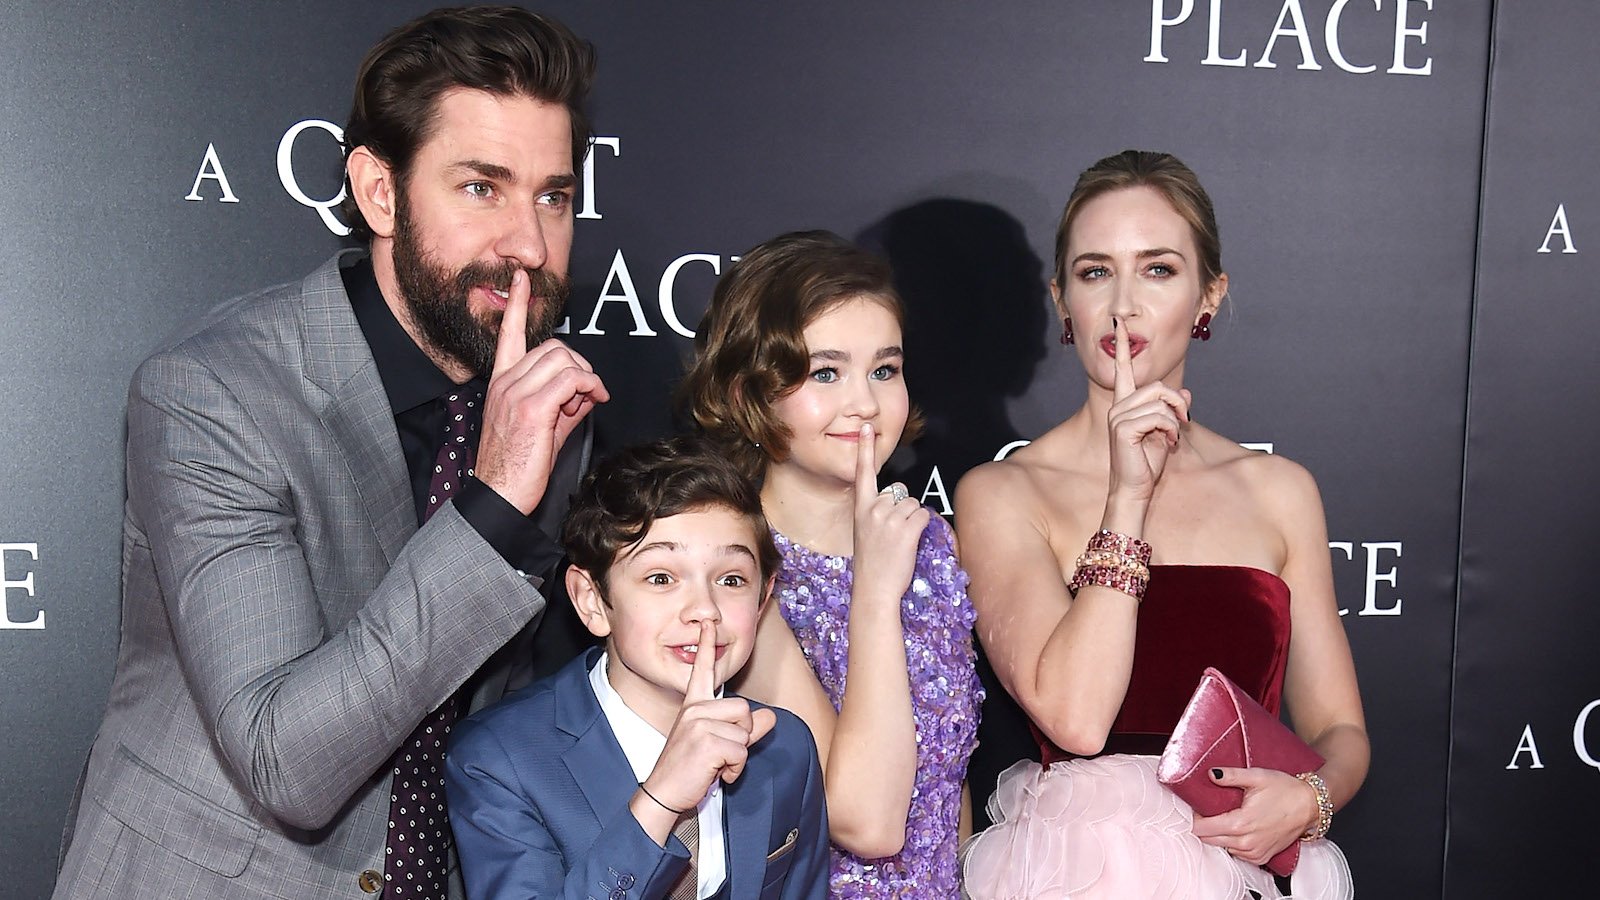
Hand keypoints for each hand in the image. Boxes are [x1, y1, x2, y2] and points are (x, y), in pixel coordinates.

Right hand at [473, 269, 609, 513]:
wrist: (500, 496)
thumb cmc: (518, 465)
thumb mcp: (543, 426)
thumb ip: (564, 402)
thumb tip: (587, 391)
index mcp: (501, 382)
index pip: (508, 334)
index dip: (516, 304)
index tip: (520, 279)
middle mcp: (505, 382)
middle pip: (553, 346)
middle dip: (579, 364)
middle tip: (587, 392)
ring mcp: (516, 393)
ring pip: (564, 360)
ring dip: (586, 377)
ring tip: (588, 401)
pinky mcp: (533, 409)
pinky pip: (572, 380)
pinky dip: (590, 387)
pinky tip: (593, 401)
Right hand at [641, 621, 777, 813]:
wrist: (663, 793)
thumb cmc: (688, 769)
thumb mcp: (718, 744)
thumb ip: (746, 730)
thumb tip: (770, 716)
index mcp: (694, 706)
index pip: (703, 670)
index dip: (707, 645)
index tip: (709, 623)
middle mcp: (695, 709)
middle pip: (744, 709)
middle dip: (742, 735)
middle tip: (721, 754)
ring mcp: (698, 723)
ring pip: (744, 732)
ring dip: (737, 756)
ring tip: (715, 764)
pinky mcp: (706, 741)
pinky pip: (741, 750)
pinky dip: (735, 768)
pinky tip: (715, 773)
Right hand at [850, 423, 928, 607]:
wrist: (873, 589)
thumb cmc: (872, 563)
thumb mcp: (865, 531)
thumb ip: (876, 512)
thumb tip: (900, 501)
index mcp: (861, 507)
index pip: (863, 472)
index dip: (865, 449)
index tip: (866, 428)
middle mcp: (874, 508)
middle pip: (901, 492)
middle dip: (903, 510)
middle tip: (892, 535)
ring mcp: (890, 517)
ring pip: (914, 505)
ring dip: (913, 521)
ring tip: (899, 542)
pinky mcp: (907, 528)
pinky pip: (924, 516)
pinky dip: (922, 528)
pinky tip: (909, 543)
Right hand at [1106, 316, 1189, 501]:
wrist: (1134, 489)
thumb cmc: (1146, 464)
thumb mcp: (1166, 432)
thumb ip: (1174, 411)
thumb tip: (1186, 395)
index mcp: (1125, 405)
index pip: (1122, 370)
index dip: (1123, 347)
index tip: (1119, 326)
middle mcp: (1119, 407)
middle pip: (1157, 385)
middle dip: (1178, 403)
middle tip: (1183, 423)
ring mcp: (1119, 416)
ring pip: (1160, 400)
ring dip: (1175, 421)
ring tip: (1171, 438)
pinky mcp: (1124, 428)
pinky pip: (1159, 416)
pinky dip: (1171, 430)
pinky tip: (1167, 443)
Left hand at [1190, 766, 1320, 864]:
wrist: (1310, 805)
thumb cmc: (1285, 789)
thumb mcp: (1256, 776)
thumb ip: (1231, 776)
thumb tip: (1210, 774)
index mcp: (1240, 823)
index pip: (1202, 829)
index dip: (1195, 817)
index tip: (1198, 806)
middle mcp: (1246, 842)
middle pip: (1208, 840)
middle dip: (1204, 826)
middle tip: (1209, 810)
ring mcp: (1254, 853)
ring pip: (1222, 847)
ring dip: (1218, 835)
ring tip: (1225, 818)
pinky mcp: (1262, 857)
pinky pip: (1237, 854)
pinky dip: (1233, 843)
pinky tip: (1239, 829)